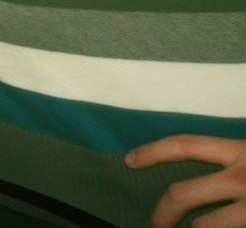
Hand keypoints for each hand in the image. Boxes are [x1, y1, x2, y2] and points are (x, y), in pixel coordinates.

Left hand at [127, 134, 245, 227]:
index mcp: (240, 151)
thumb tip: (209, 176)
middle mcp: (242, 176)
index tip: (130, 160)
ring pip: (203, 225)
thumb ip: (235, 160)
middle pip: (183, 194)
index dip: (153, 152)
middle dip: (163, 212)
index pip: (186, 146)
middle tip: (155, 224)